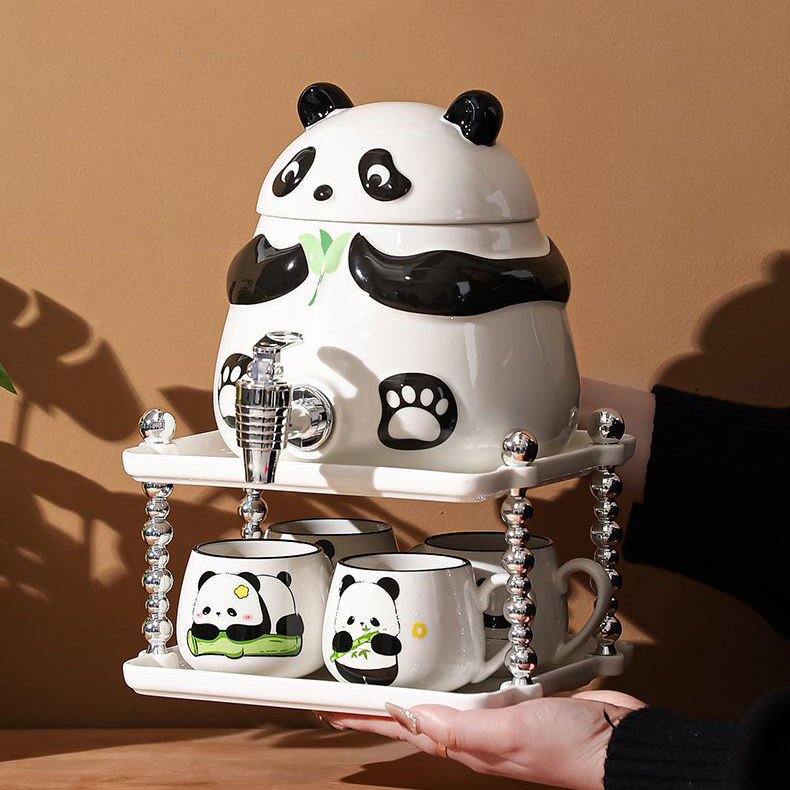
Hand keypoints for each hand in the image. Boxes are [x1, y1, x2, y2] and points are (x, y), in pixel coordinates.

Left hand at [322, 690, 645, 789]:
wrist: (620, 742)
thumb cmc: (570, 749)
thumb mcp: (507, 735)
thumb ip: (459, 727)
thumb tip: (411, 717)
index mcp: (466, 740)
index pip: (401, 728)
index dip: (363, 719)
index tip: (329, 710)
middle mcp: (475, 730)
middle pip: (412, 716)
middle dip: (376, 707)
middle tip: (345, 695)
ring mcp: (496, 715)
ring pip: (441, 700)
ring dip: (410, 692)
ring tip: (383, 682)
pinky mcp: (518, 698)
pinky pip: (476, 688)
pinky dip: (456, 679)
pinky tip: (452, 672)